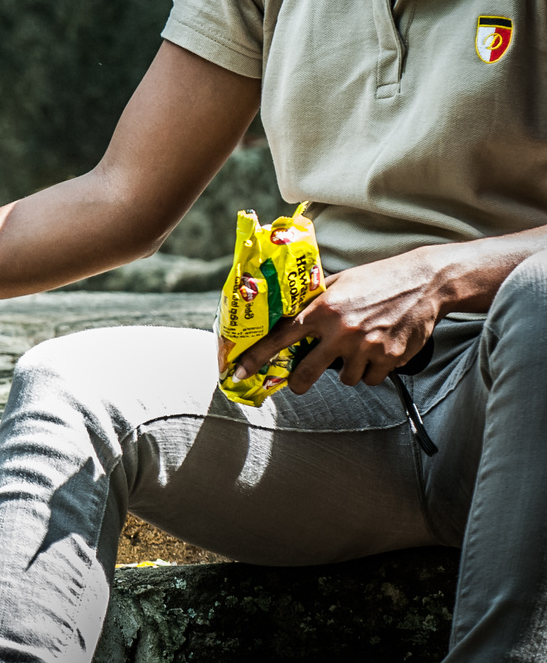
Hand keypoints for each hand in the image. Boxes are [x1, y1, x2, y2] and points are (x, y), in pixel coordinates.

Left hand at [234, 248, 442, 393]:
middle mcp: (340, 331)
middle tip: (299, 382)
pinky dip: (372, 371)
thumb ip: (314, 303)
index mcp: (322, 310)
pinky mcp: (389, 358)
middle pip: (307, 373)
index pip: (280, 338)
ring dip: (346, 370)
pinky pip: (372, 379)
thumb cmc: (377, 280)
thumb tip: (287, 320)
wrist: (424, 283)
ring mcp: (366, 347)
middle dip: (299, 382)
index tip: (239, 373)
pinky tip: (377, 352)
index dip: (256, 358)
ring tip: (357, 349)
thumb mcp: (338, 283)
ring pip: (344, 379)